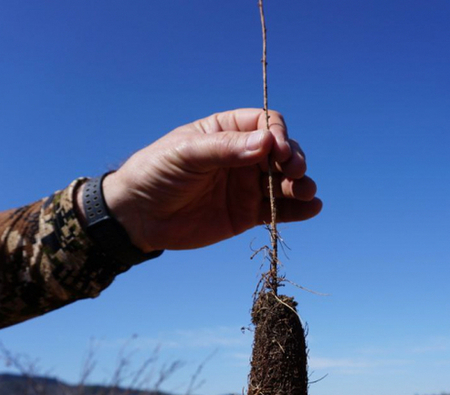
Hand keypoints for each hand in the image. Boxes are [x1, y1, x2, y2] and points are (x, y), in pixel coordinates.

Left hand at [81, 108, 321, 251]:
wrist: (138, 216)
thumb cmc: (156, 172)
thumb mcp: (186, 153)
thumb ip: (226, 149)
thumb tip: (267, 143)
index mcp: (227, 132)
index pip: (265, 123)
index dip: (278, 135)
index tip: (279, 151)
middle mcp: (243, 156)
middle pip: (283, 152)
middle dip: (294, 160)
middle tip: (296, 172)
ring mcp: (247, 186)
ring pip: (285, 182)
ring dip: (301, 185)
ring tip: (308, 193)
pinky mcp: (248, 214)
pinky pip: (279, 210)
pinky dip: (297, 210)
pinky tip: (311, 209)